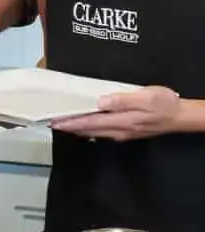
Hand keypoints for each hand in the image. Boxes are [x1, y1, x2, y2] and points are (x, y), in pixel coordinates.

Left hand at [51, 86, 181, 141]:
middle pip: (89, 129)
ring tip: (64, 123)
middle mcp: (119, 130)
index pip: (90, 122)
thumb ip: (123, 100)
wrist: (180, 117)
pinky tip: (86, 124)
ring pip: (94, 132)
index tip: (55, 121)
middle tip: (52, 122)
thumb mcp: (146, 97)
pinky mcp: (127, 132)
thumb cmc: (164, 104)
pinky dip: (90, 127)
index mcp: (121, 121)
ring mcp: (123, 133)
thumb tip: (101, 102)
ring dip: (78, 128)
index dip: (71, 122)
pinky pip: (102, 131)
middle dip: (70, 126)